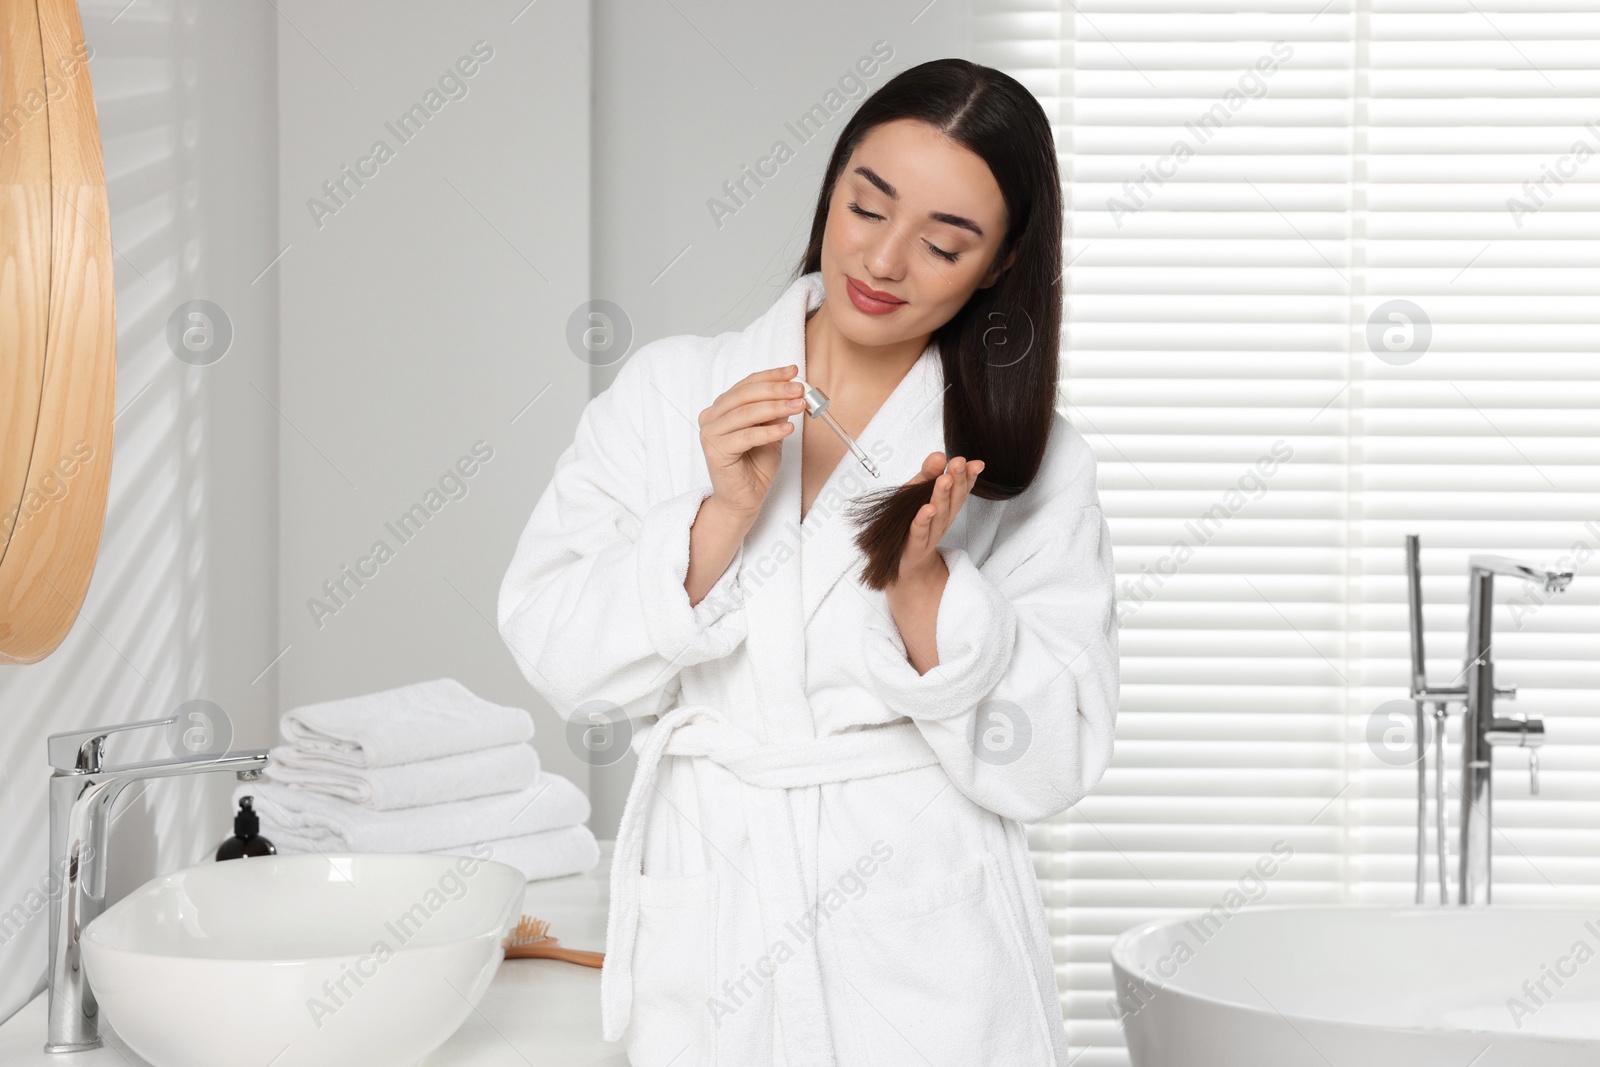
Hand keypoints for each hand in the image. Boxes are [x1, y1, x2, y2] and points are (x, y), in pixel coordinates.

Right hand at [698, 364, 804, 519]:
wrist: (744, 499)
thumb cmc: (755, 466)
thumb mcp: (772, 431)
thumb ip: (777, 411)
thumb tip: (793, 389)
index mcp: (722, 407)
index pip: (747, 384)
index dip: (771, 376)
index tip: (794, 371)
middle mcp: (711, 417)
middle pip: (744, 395)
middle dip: (775, 390)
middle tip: (798, 389)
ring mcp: (710, 433)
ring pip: (745, 414)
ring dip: (776, 407)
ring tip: (799, 406)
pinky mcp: (715, 451)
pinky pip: (746, 437)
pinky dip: (769, 432)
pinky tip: (788, 428)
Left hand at [897, 452, 983, 582]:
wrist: (903, 563)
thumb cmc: (911, 523)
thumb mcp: (917, 493)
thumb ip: (927, 475)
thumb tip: (939, 455)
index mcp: (947, 506)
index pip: (961, 489)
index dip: (969, 476)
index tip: (976, 463)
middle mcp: (943, 520)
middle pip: (954, 500)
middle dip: (958, 480)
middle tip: (959, 463)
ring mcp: (930, 534)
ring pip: (939, 514)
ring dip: (942, 496)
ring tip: (944, 480)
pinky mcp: (914, 545)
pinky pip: (920, 532)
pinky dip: (923, 520)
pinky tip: (927, 509)